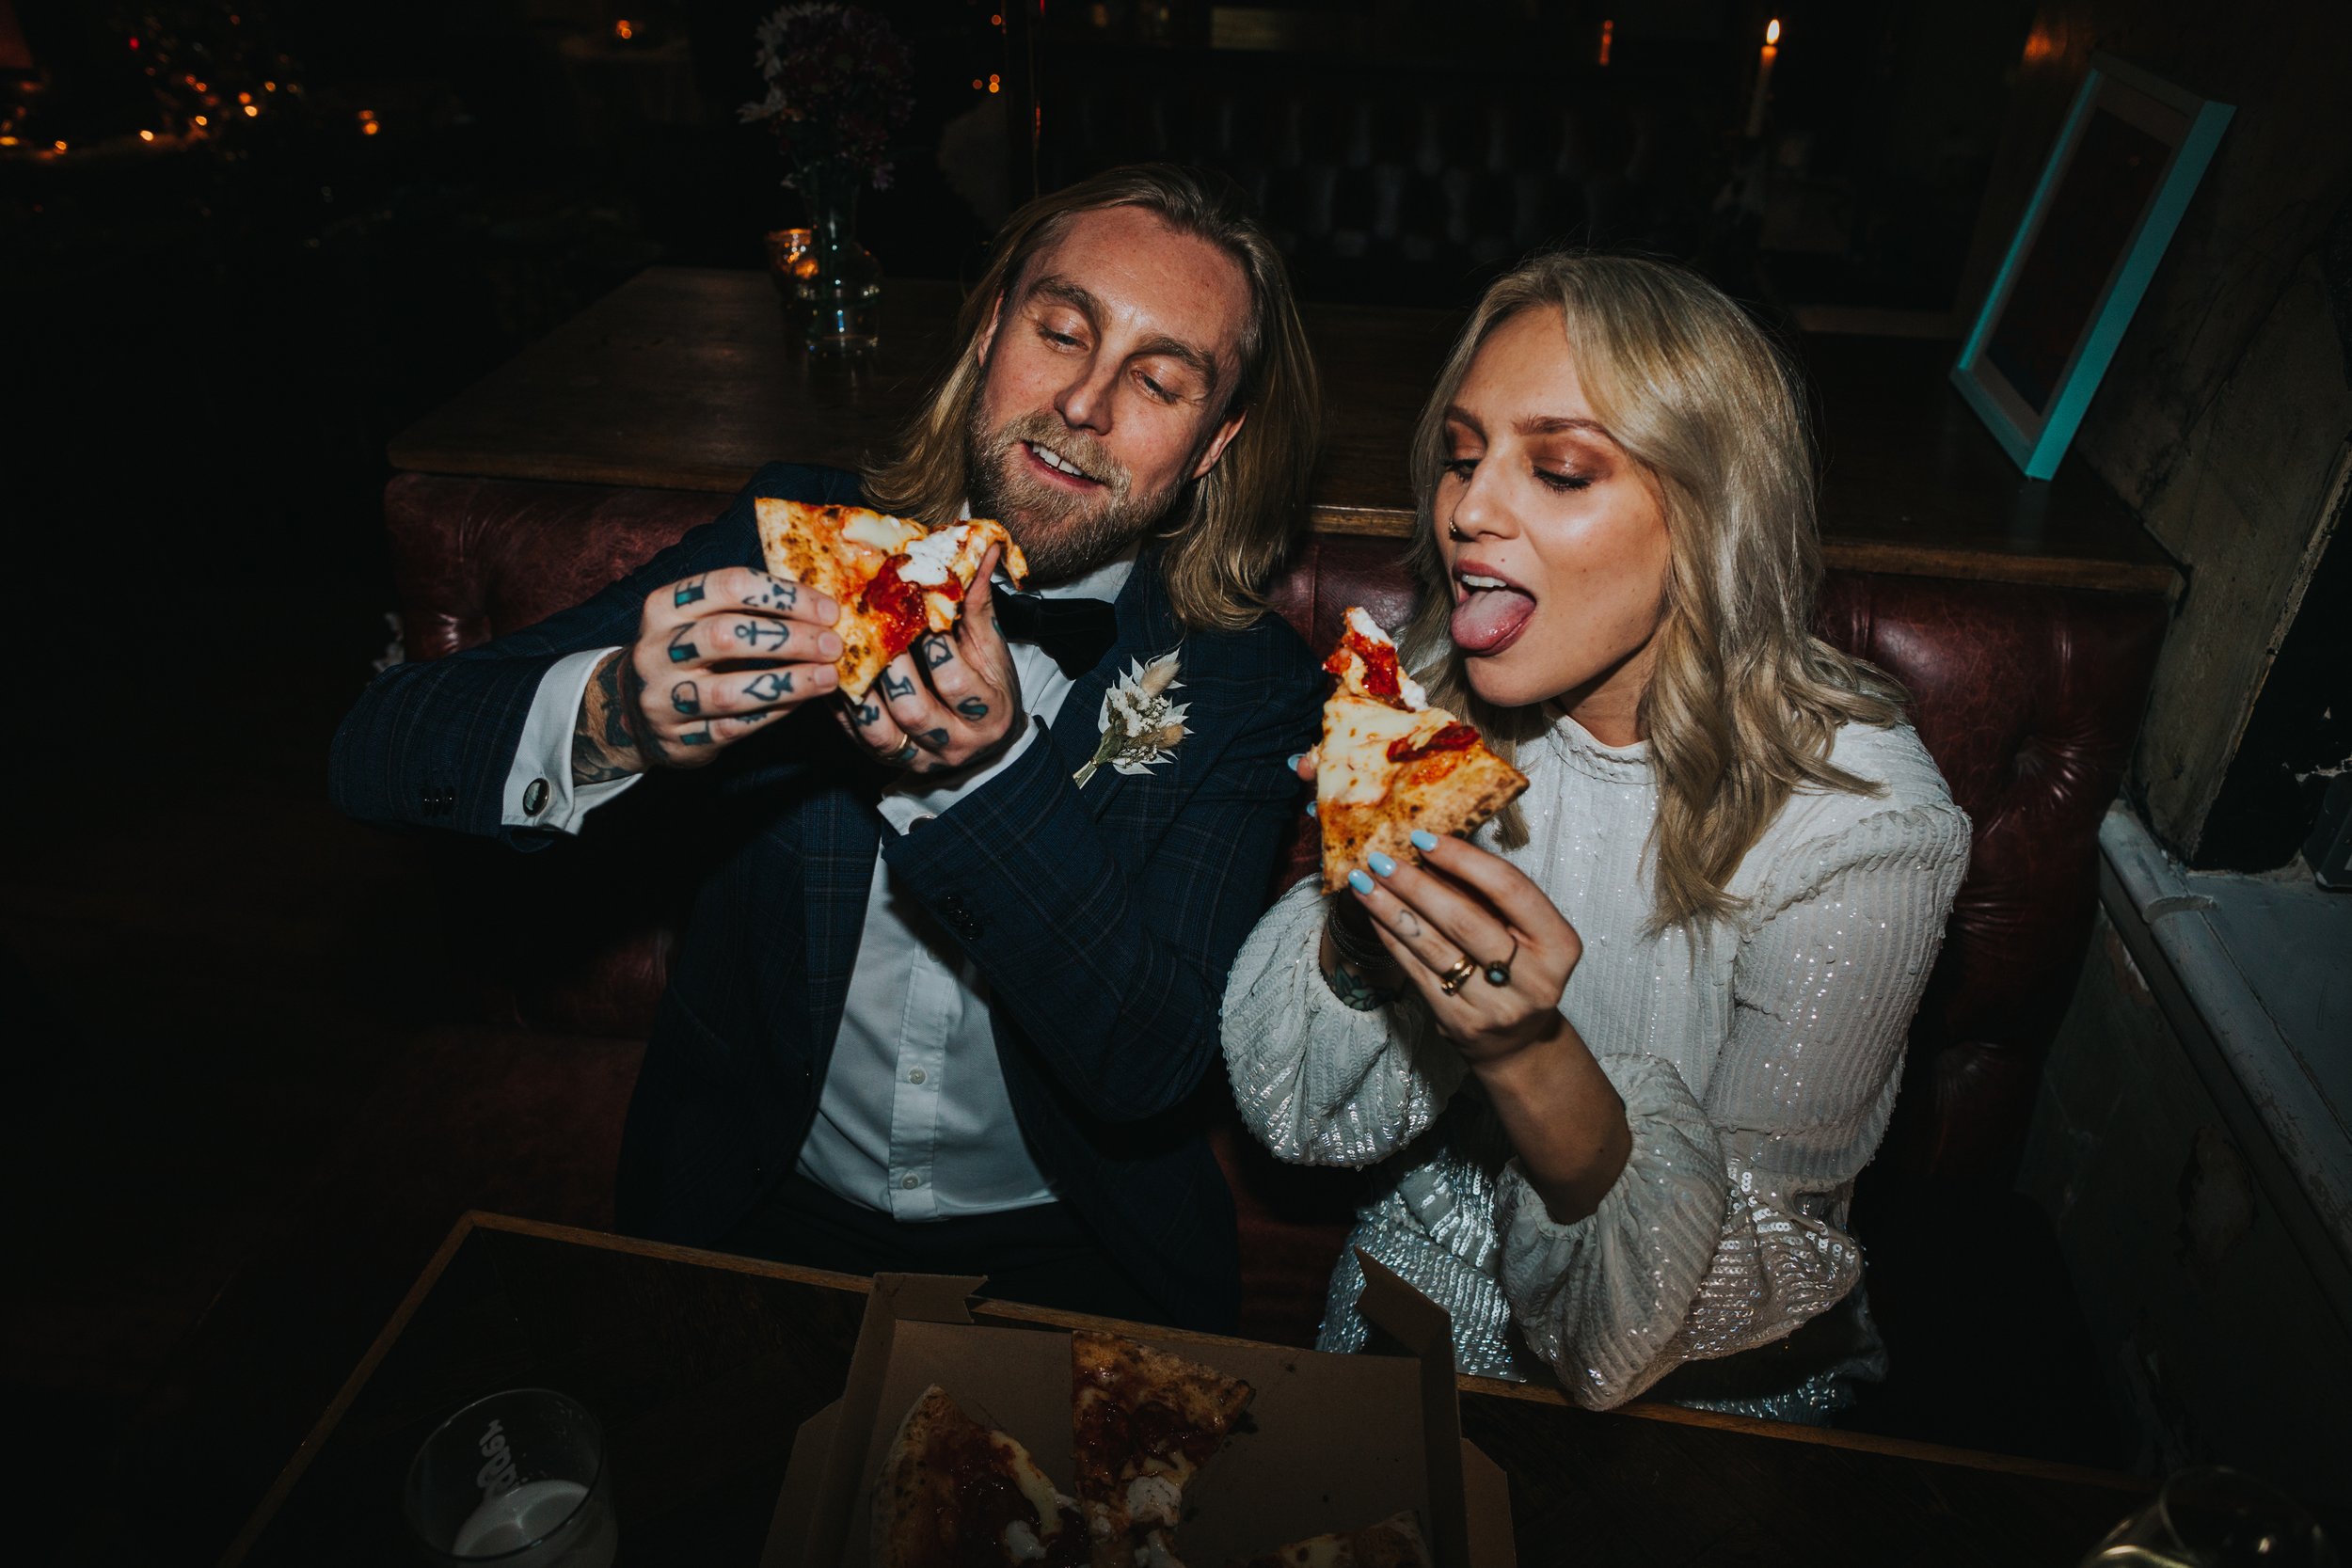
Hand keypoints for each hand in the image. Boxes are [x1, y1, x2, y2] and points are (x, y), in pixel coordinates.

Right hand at [573, 568, 840, 781]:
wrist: (634, 713)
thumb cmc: (688, 655)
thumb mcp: (701, 619)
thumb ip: (748, 609)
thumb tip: (821, 603)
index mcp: (665, 606)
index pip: (729, 586)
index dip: (784, 595)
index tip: (828, 609)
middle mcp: (657, 649)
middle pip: (727, 635)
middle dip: (790, 638)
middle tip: (834, 645)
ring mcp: (663, 698)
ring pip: (730, 690)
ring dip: (788, 682)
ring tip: (828, 677)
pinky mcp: (678, 739)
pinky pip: (734, 727)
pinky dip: (774, 712)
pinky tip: (804, 701)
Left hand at [838, 546, 1024, 775]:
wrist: (988, 739)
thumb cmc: (989, 682)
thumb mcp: (990, 646)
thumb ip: (977, 601)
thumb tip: (986, 545)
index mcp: (989, 713)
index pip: (955, 681)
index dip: (931, 646)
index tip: (914, 610)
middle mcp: (956, 743)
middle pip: (914, 710)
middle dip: (890, 668)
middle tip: (870, 628)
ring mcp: (920, 758)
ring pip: (880, 732)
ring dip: (858, 689)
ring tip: (843, 651)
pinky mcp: (890, 761)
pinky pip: (858, 738)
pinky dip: (841, 707)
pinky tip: (830, 676)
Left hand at [1342, 832, 1583, 1064]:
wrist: (1518, 1042)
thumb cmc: (1519, 970)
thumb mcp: (1521, 931)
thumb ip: (1486, 895)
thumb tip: (1428, 853)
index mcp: (1559, 945)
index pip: (1509, 889)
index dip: (1464, 860)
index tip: (1424, 839)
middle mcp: (1534, 979)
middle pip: (1466, 919)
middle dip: (1416, 884)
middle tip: (1381, 859)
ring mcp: (1496, 1006)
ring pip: (1434, 946)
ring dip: (1392, 908)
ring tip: (1364, 881)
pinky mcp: (1460, 1023)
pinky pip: (1417, 971)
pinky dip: (1392, 937)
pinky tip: (1374, 914)